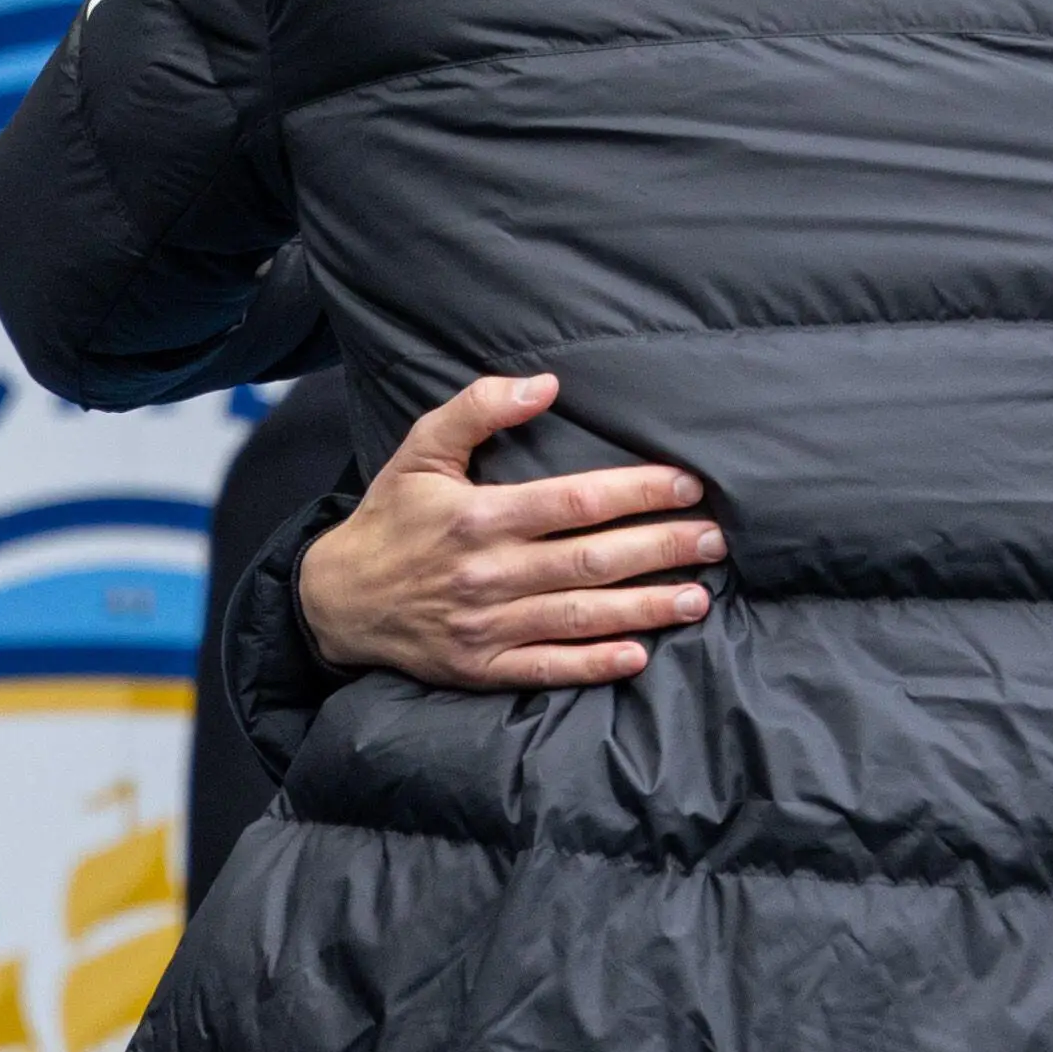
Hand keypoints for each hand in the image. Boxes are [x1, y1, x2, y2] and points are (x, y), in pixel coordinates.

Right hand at [297, 374, 722, 688]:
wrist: (337, 601)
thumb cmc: (391, 518)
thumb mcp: (420, 450)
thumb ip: (477, 409)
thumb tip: (544, 383)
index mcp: (479, 516)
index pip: (576, 501)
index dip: (638, 492)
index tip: (688, 485)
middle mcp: (488, 573)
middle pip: (593, 560)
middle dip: (661, 548)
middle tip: (715, 541)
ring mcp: (487, 626)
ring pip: (581, 616)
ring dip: (646, 607)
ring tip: (699, 597)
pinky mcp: (483, 668)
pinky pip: (549, 668)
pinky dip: (595, 665)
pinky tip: (639, 655)